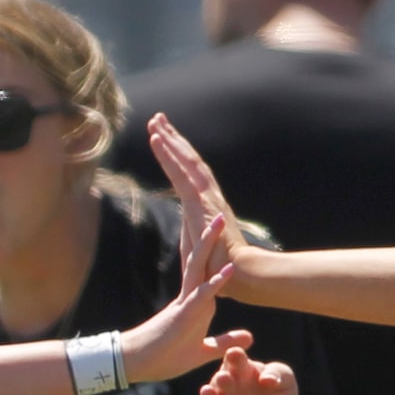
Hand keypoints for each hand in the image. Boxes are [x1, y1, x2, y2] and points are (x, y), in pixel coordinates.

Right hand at [121, 213, 253, 385]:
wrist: (137, 365)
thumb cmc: (165, 359)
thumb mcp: (203, 351)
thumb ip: (225, 342)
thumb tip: (250, 337)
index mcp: (196, 303)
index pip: (207, 271)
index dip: (213, 251)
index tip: (222, 232)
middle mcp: (191, 297)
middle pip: (202, 261)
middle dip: (210, 237)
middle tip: (219, 213)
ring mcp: (186, 304)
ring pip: (199, 268)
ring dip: (209, 244)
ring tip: (218, 220)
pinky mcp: (183, 316)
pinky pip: (202, 296)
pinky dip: (216, 282)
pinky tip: (228, 268)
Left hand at [146, 114, 252, 272]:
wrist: (239, 276)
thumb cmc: (220, 268)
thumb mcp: (202, 246)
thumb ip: (197, 234)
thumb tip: (194, 233)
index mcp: (207, 205)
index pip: (190, 174)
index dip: (178, 155)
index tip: (164, 139)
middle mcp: (208, 195)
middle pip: (189, 160)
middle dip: (173, 138)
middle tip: (158, 118)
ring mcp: (206, 197)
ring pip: (185, 161)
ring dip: (169, 140)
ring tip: (155, 122)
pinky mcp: (200, 203)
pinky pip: (181, 173)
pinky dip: (168, 155)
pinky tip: (157, 140)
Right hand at [196, 346, 299, 394]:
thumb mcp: (285, 382)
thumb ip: (278, 375)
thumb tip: (267, 379)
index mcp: (240, 371)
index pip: (235, 361)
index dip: (234, 358)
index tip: (235, 353)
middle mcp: (226, 391)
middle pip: (220, 382)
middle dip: (221, 380)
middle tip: (224, 377)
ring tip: (207, 392)